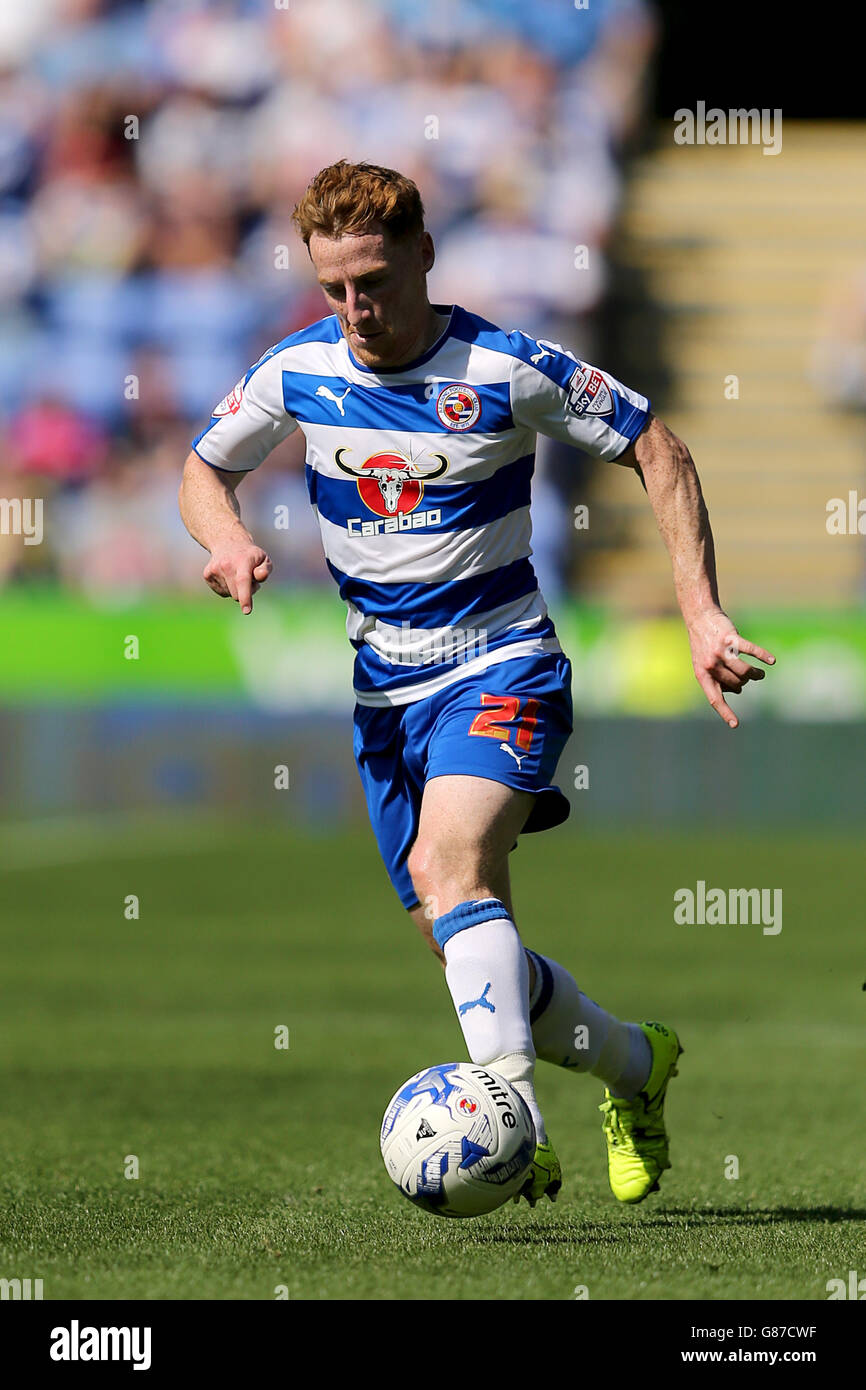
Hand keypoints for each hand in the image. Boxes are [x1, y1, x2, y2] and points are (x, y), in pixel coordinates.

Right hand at [203, 543, 271, 614]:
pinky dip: (228, 588)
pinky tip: (228, 576)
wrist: (227, 543)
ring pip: (229, 594)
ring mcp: (214, 570)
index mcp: (242, 560)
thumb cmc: (250, 555)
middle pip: (236, 594)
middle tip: (249, 579)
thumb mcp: (263, 559)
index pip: (243, 581)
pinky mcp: (207, 575)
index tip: (246, 611)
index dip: (245, 597)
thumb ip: (265, 569)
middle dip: (245, 593)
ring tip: (237, 574)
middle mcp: (226, 564)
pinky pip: (222, 592)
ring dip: (236, 589)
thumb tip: (261, 577)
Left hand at [687, 608, 774, 728]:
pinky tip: (772, 660)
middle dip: (745, 683)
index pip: (715, 699)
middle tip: (747, 678)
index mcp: (702, 675)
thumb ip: (717, 679)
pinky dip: (763, 655)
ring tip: (761, 674)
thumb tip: (738, 691)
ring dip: (756, 674)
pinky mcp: (730, 638)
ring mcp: (720, 652)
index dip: (725, 712)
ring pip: (745, 672)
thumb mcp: (703, 664)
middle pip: (737, 684)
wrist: (699, 617)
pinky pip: (750, 650)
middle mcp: (710, 665)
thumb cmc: (703, 644)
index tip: (735, 725)